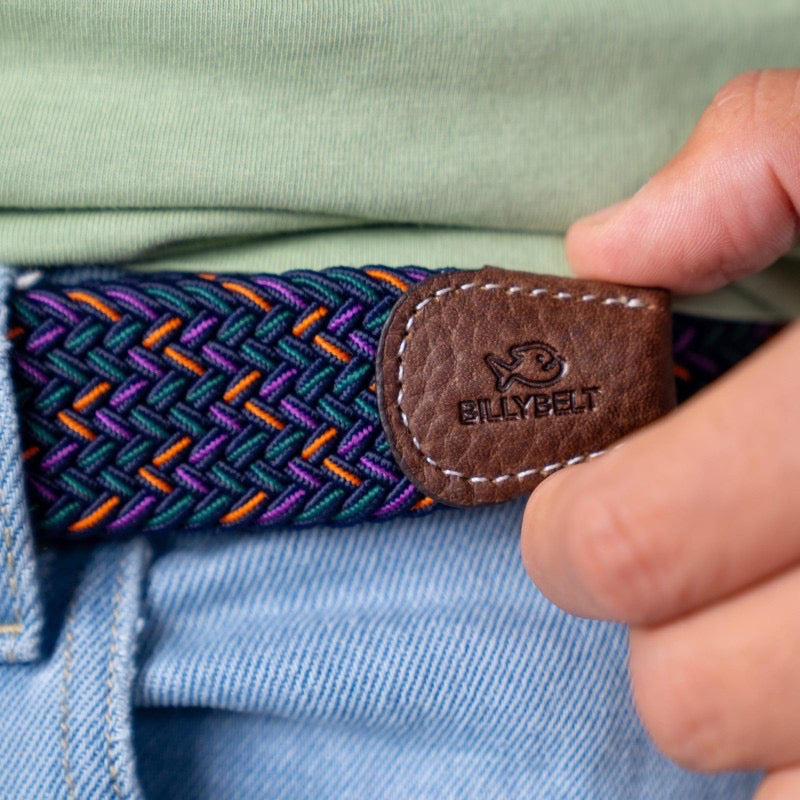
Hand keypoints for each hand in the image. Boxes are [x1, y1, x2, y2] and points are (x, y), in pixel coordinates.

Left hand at [521, 69, 799, 798]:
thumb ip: (760, 163)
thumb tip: (608, 248)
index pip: (632, 546)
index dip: (571, 536)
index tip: (575, 509)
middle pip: (686, 698)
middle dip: (660, 633)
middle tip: (689, 565)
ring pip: (778, 792)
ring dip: (756, 715)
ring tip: (786, 620)